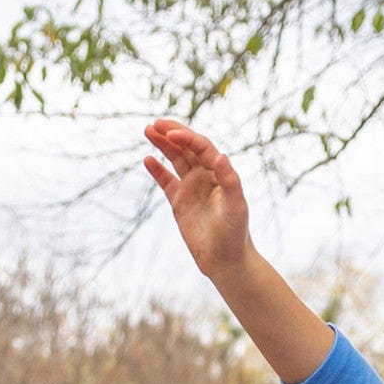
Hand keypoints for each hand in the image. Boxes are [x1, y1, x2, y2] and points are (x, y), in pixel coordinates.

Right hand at [143, 119, 252, 280]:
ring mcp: (191, 188)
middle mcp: (205, 176)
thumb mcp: (236, 206)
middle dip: (171, 133)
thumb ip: (230, 180)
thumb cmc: (235, 233)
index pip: (201, 147)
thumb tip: (220, 155)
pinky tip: (148, 159)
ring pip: (175, 159)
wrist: (226, 260)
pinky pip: (166, 181)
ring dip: (162, 145)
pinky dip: (157, 170)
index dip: (186, 137)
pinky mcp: (180, 202)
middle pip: (186, 147)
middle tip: (155, 123)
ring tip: (148, 131)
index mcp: (219, 173)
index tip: (171, 134)